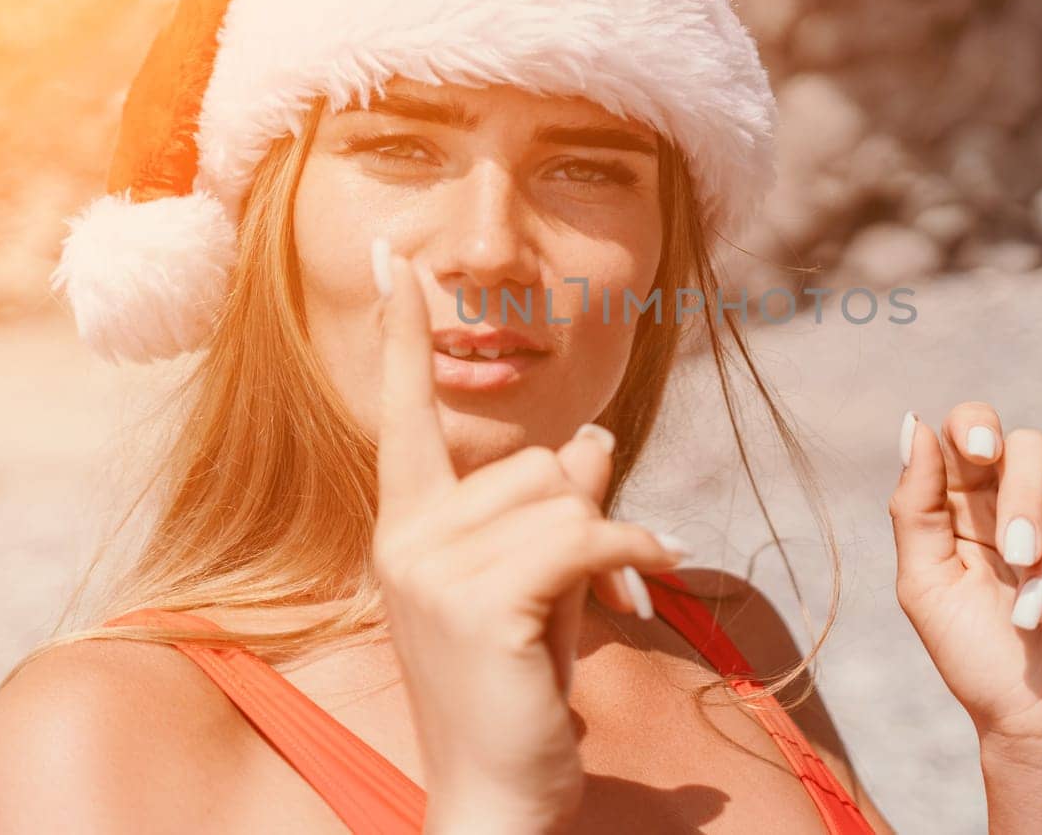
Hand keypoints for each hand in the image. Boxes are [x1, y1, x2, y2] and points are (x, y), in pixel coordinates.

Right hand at [370, 245, 684, 831]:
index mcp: (406, 529)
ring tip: (595, 609)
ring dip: (605, 543)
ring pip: (563, 494)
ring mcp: (435, 569)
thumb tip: (591, 436)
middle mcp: (407, 539)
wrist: (495, 795)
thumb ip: (554, 509)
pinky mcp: (483, 601)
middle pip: (532, 459)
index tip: (390, 260)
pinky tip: (650, 590)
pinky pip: (588, 535)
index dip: (398, 338)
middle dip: (577, 511)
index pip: (400, 416)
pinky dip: (636, 557)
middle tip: (583, 587)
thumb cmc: (514, 692)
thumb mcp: (537, 584)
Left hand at [889, 403, 1041, 758]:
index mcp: (969, 500)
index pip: (974, 426)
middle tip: (1015, 561)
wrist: (1041, 726)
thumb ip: (914, 506)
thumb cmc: (976, 658)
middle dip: (1022, 502)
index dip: (977, 425)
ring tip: (1040, 613)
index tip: (979, 455)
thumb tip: (914, 424)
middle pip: (1030, 445)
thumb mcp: (926, 584)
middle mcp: (1026, 499)